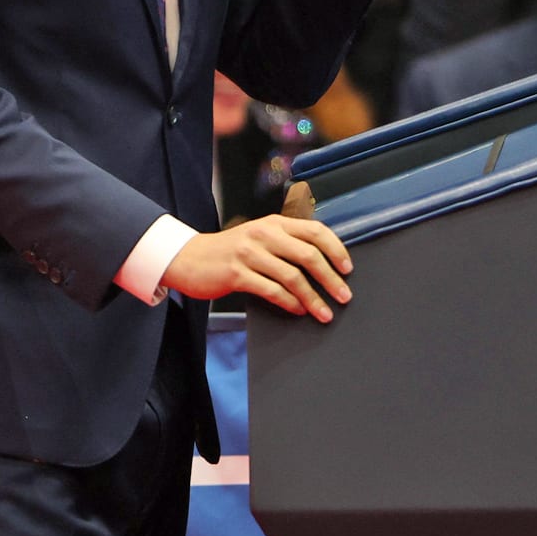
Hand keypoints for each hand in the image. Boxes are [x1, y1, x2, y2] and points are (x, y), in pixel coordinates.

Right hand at [163, 213, 353, 321]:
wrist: (189, 258)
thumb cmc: (229, 251)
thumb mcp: (259, 237)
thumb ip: (285, 243)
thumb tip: (321, 264)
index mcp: (274, 223)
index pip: (315, 231)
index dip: (336, 250)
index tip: (348, 269)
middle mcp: (263, 234)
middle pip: (308, 255)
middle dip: (331, 278)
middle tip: (344, 296)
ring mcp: (249, 253)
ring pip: (292, 276)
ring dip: (313, 298)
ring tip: (324, 312)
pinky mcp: (237, 274)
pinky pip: (271, 290)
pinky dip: (289, 302)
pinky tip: (298, 310)